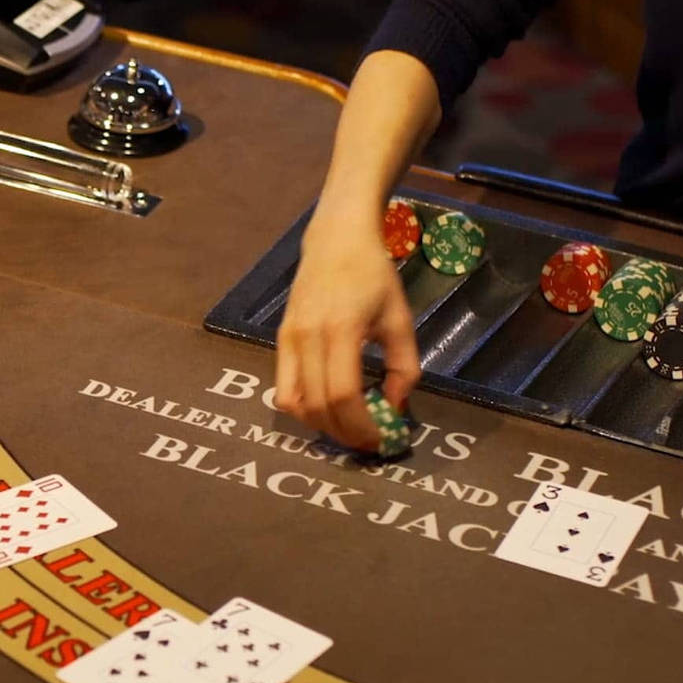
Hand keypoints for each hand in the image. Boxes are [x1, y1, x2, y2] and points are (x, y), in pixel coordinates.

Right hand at [275, 201, 421, 449]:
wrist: (336, 240)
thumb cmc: (374, 276)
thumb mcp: (400, 320)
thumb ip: (403, 366)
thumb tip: (395, 407)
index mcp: (342, 330)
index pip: (343, 394)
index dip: (361, 425)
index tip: (381, 439)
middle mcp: (308, 337)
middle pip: (318, 405)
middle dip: (344, 432)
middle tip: (367, 442)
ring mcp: (288, 339)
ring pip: (295, 403)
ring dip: (321, 426)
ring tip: (347, 429)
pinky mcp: (280, 340)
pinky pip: (283, 388)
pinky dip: (302, 410)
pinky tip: (325, 411)